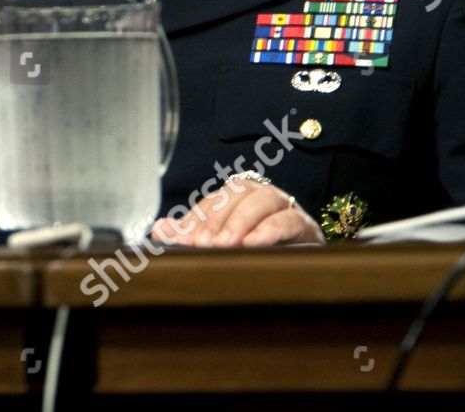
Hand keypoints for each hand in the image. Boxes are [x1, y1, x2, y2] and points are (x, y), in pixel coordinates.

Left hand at [150, 175, 323, 246]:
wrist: (300, 272)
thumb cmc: (254, 255)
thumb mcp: (219, 246)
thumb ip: (190, 235)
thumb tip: (158, 228)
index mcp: (238, 197)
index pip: (214, 200)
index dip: (198, 218)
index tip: (186, 239)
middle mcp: (261, 196)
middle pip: (238, 192)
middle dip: (218, 218)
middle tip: (205, 244)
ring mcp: (285, 208)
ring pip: (264, 199)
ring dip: (242, 221)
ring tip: (228, 244)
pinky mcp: (305, 226)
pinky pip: (289, 219)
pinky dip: (271, 230)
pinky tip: (254, 244)